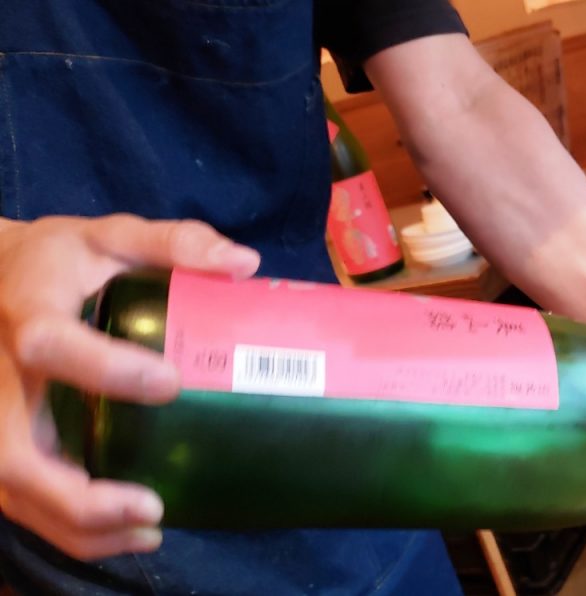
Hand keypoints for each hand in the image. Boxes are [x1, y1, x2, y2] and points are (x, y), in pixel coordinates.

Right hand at [0, 214, 258, 560]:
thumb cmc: (56, 260)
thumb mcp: (109, 237)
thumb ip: (174, 244)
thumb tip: (244, 264)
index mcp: (29, 313)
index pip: (52, 345)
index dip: (106, 369)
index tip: (169, 383)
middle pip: (15, 453)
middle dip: (79, 495)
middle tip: (151, 506)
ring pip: (15, 492)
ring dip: (79, 527)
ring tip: (149, 531)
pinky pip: (22, 499)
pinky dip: (70, 528)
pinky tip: (125, 534)